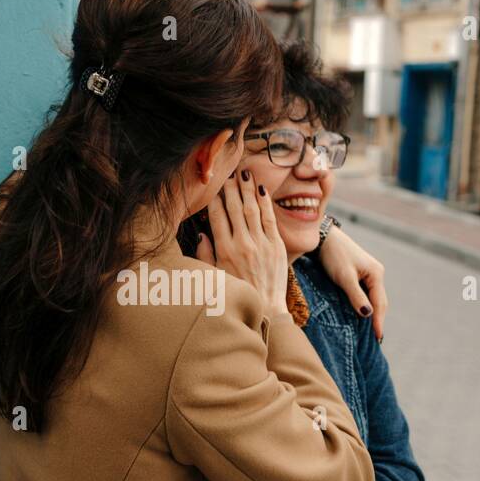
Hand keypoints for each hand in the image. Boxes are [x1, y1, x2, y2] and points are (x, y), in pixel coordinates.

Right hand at [196, 169, 289, 316]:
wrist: (266, 308)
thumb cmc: (238, 293)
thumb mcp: (215, 276)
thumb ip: (205, 254)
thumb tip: (202, 233)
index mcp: (224, 250)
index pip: (217, 216)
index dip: (214, 198)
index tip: (213, 186)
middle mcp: (242, 244)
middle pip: (234, 208)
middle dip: (230, 188)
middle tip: (228, 172)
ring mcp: (261, 244)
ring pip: (252, 209)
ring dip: (247, 189)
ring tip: (244, 174)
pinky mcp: (277, 246)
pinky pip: (270, 219)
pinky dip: (265, 203)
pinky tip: (261, 190)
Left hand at [317, 224, 387, 340]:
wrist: (324, 238)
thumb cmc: (334, 256)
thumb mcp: (344, 277)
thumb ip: (356, 296)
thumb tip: (368, 315)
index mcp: (376, 274)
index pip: (379, 303)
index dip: (379, 321)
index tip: (378, 338)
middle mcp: (376, 274)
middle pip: (380, 302)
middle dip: (378, 319)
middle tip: (376, 339)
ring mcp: (370, 273)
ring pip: (374, 298)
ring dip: (373, 313)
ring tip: (371, 331)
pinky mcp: (361, 273)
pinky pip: (367, 293)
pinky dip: (366, 305)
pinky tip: (362, 314)